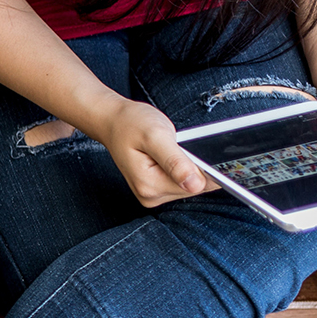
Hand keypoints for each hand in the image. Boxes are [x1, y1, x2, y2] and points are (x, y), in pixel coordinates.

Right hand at [81, 99, 213, 207]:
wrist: (113, 122)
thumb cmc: (130, 123)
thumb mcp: (155, 136)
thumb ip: (175, 161)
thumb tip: (194, 184)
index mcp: (149, 185)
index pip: (196, 185)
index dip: (204, 166)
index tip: (196, 149)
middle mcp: (150, 195)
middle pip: (195, 187)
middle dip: (194, 165)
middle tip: (176, 145)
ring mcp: (152, 194)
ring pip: (191, 185)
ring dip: (189, 165)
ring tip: (170, 149)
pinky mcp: (156, 190)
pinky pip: (182, 182)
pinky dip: (183, 167)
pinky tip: (171, 155)